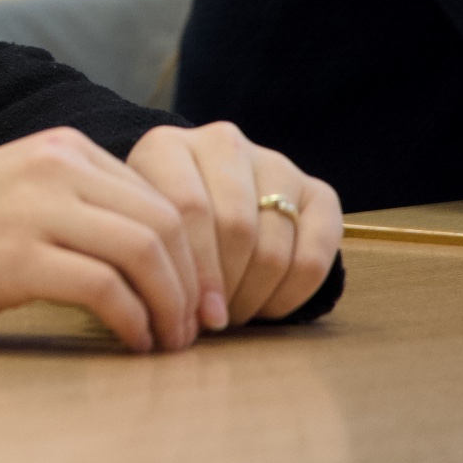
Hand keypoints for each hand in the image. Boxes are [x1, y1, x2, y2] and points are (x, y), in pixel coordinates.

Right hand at [0, 127, 202, 350]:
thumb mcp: (28, 190)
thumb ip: (86, 202)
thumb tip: (162, 251)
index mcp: (62, 147)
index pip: (160, 196)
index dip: (194, 253)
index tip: (199, 296)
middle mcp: (54, 167)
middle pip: (165, 224)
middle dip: (192, 283)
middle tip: (195, 327)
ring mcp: (34, 210)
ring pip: (144, 253)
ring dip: (169, 306)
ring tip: (167, 339)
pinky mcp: (16, 258)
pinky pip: (105, 289)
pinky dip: (132, 320)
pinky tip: (130, 340)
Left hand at [126, 122, 341, 327]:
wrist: (207, 209)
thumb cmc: (164, 230)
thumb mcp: (144, 233)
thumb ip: (158, 261)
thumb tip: (198, 318)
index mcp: (167, 146)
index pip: (188, 208)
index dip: (195, 272)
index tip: (194, 316)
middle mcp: (224, 143)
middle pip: (235, 227)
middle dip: (226, 287)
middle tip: (214, 319)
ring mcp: (275, 164)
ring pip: (273, 246)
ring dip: (255, 295)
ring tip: (234, 312)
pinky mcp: (318, 193)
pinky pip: (315, 256)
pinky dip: (292, 294)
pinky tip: (267, 306)